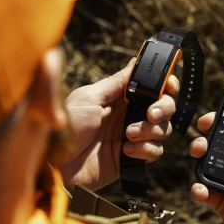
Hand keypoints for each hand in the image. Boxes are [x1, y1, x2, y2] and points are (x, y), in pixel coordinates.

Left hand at [58, 58, 178, 190]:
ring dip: (152, 130)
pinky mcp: (132, 159)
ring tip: (128, 134)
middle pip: (165, 106)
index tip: (169, 85)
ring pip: (163, 129)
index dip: (166, 84)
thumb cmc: (66, 125)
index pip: (153, 86)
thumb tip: (136, 61)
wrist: (53, 163)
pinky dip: (145, 150)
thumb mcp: (90, 98)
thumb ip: (117, 83)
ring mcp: (132, 136)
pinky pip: (154, 152)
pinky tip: (126, 150)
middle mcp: (129, 114)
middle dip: (164, 107)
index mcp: (120, 96)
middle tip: (151, 113)